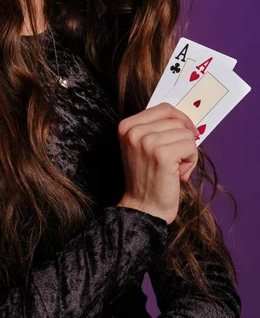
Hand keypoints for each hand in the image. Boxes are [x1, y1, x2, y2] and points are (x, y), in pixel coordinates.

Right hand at [116, 102, 198, 224]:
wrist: (143, 208)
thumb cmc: (148, 178)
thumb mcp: (144, 146)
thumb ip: (158, 129)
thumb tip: (187, 119)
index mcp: (127, 126)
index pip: (164, 108)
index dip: (180, 119)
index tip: (186, 133)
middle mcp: (133, 131)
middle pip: (177, 120)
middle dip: (183, 139)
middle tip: (174, 160)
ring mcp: (146, 142)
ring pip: (186, 133)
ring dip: (187, 152)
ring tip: (174, 168)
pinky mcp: (162, 154)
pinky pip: (190, 146)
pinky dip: (191, 161)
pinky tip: (178, 173)